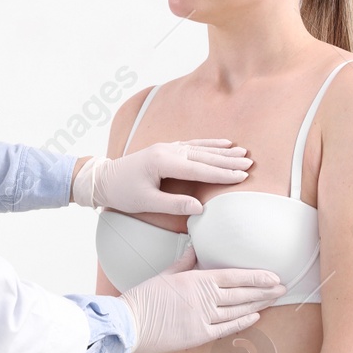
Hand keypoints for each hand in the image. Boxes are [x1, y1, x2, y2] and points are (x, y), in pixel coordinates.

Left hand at [72, 140, 251, 214]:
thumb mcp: (145, 203)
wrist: (102, 179)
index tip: (241, 176)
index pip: (198, 168)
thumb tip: (199, 209)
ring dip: (223, 151)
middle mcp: (167, 150)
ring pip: (200, 148)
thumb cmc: (122, 192)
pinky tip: (223, 143)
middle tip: (250, 163)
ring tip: (243, 153)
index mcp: (162, 162)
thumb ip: (173, 205)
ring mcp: (167, 147)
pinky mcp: (166, 149)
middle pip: (203, 155)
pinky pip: (192, 144)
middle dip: (228, 160)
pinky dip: (209, 144)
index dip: (221, 173)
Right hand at [120, 245, 282, 352]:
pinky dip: (242, 323)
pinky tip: (255, 317)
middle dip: (265, 291)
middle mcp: (204, 299)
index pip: (235, 276)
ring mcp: (203, 318)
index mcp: (197, 280)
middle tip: (283, 287)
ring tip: (273, 300)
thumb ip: (184, 263)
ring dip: (258, 305)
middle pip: (242, 294)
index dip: (257, 277)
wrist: (131, 323)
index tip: (273, 276)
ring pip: (238, 311)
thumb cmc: (144, 298)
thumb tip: (194, 249)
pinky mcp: (199, 335)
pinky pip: (227, 329)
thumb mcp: (165, 275)